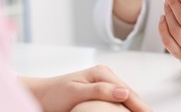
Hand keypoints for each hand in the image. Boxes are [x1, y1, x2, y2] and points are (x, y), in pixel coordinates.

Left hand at [20, 65, 149, 111]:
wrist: (39, 95)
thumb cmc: (54, 94)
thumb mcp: (76, 92)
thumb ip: (100, 90)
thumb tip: (125, 91)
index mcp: (102, 73)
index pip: (128, 91)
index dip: (140, 105)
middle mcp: (105, 76)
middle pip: (130, 94)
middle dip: (141, 106)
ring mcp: (103, 84)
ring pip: (126, 97)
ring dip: (134, 107)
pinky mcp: (100, 92)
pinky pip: (118, 100)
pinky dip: (125, 108)